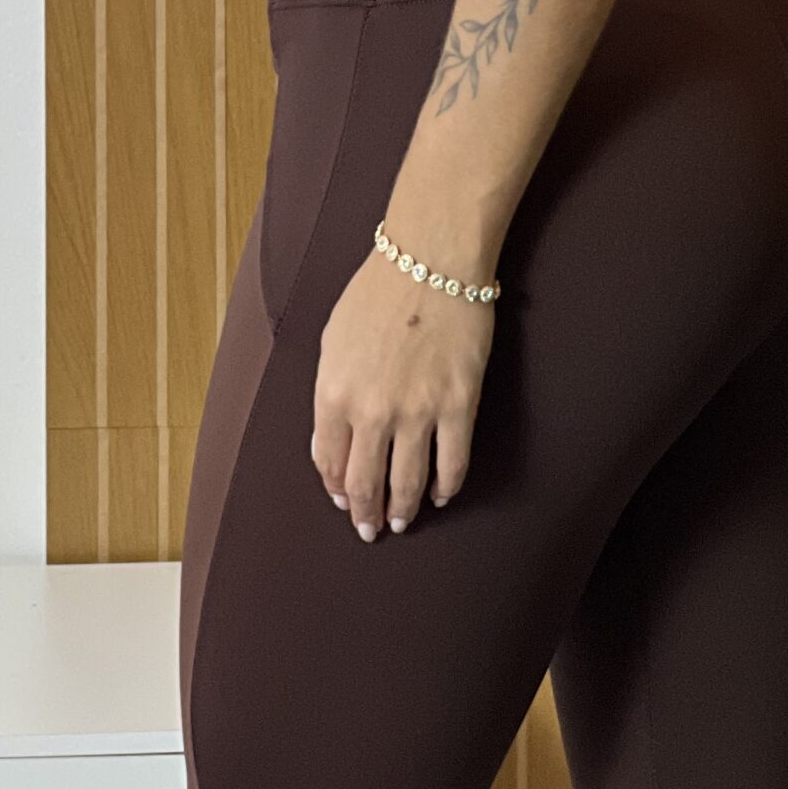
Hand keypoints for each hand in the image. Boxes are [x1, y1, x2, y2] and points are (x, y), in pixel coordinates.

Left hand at [313, 242, 495, 539]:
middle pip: (365, 484)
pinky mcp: (458, 405)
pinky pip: (452, 464)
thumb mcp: (333, 338)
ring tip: (403, 521)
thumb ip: (330, 389)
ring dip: (402, 510)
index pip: (328, 462)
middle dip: (365, 514)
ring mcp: (417, 412)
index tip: (343, 500)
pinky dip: (445, 487)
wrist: (432, 259)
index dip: (336, 488)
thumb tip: (333, 436)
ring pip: (407, 484)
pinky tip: (441, 493)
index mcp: (334, 393)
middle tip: (371, 529)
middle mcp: (371, 411)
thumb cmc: (379, 290)